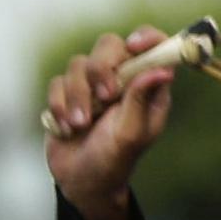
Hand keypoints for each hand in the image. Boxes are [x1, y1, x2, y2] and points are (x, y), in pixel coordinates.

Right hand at [42, 28, 183, 219]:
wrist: (81, 181)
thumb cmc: (115, 160)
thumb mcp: (131, 134)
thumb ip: (141, 100)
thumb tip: (163, 70)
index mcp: (147, 86)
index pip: (153, 46)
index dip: (147, 38)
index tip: (134, 45)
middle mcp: (121, 79)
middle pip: (109, 45)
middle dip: (101, 69)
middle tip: (104, 97)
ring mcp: (92, 84)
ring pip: (79, 64)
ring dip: (78, 96)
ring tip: (81, 125)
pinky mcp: (67, 94)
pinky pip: (57, 82)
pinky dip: (60, 105)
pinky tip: (67, 128)